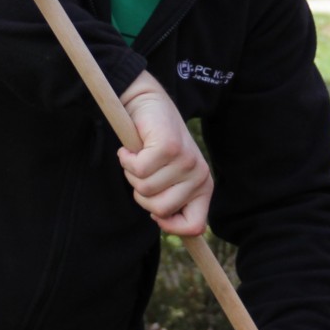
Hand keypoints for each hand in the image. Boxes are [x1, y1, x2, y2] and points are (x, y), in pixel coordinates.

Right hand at [118, 71, 211, 235]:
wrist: (148, 104)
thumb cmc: (156, 146)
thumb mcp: (168, 178)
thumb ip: (170, 201)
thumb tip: (164, 223)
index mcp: (203, 187)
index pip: (195, 226)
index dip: (169, 225)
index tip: (154, 212)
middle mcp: (200, 175)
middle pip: (160, 210)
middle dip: (142, 194)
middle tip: (145, 172)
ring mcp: (185, 161)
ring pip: (145, 190)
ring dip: (133, 174)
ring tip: (140, 156)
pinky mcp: (168, 147)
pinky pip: (137, 170)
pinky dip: (126, 159)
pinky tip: (133, 148)